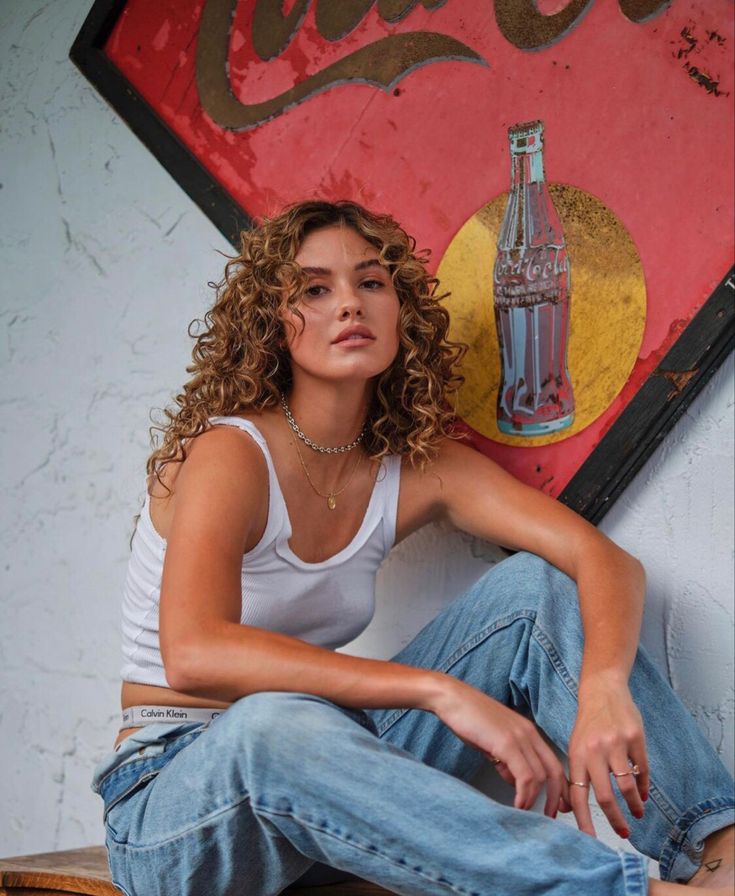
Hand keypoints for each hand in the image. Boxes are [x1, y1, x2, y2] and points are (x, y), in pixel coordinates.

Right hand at [431, 677, 568, 817]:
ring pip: (539, 776)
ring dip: (534, 799)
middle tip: (549, 816)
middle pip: (553, 771)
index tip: (556, 806)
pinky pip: (525, 775)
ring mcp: (519, 737)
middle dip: (554, 797)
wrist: (452, 698)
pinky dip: (524, 794)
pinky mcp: (506, 743)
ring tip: (524, 812)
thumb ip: (507, 761)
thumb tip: (516, 783)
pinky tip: (517, 804)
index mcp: (528, 731)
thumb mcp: (493, 742)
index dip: (559, 786)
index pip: (553, 762)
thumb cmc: (468, 718)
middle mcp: (529, 733)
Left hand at [567, 675, 648, 837]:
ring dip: (634, 806)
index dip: (583, 820)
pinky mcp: (635, 737)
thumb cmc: (588, 723)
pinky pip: (641, 770)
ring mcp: (615, 743)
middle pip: (604, 796)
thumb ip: (577, 774)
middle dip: (615, 820)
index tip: (590, 841)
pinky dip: (643, 786)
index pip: (577, 794)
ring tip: (637, 813)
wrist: (602, 689)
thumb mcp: (575, 745)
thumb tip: (572, 808)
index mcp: (576, 755)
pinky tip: (642, 794)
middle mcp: (594, 750)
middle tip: (623, 832)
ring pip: (626, 786)